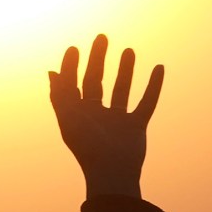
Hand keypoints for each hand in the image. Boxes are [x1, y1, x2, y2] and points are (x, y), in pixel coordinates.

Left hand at [48, 35, 162, 199]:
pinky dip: (154, 86)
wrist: (113, 174)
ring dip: (125, 69)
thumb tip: (51, 72)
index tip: (75, 48)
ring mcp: (117, 120)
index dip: (71, 65)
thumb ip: (61, 94)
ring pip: (121, 89)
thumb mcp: (70, 118)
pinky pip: (146, 102)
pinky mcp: (136, 127)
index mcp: (77, 114)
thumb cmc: (87, 148)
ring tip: (129, 50)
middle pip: (96, 81)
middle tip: (102, 37)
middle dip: (98, 59)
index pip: (73, 84)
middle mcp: (96, 115)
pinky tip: (159, 68)